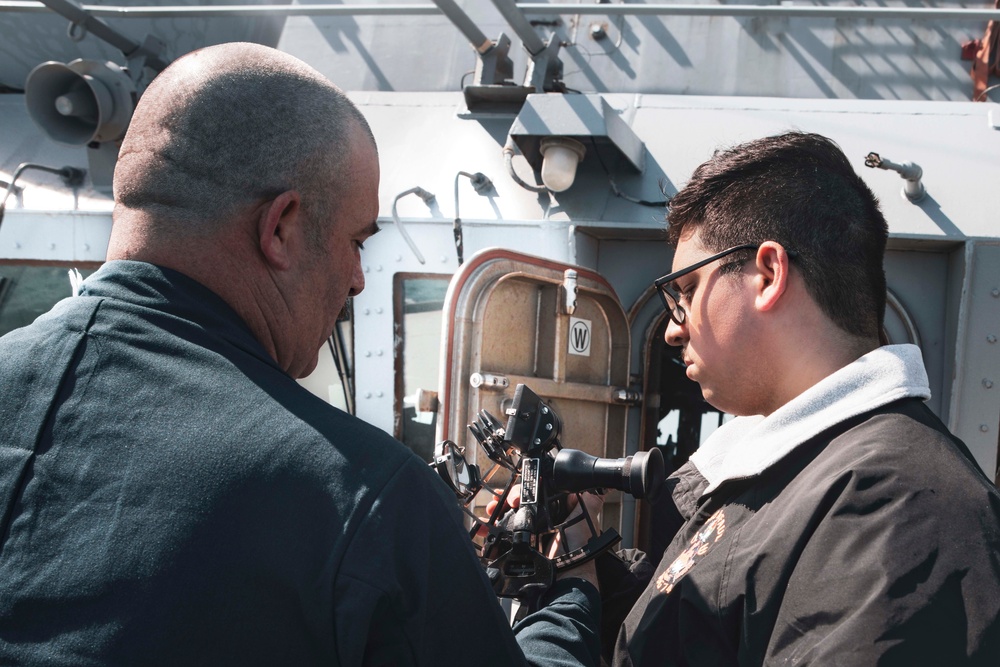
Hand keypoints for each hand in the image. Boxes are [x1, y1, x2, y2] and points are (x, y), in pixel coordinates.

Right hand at [483, 485, 602, 590]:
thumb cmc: (577, 550)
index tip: (520, 488)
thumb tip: (598, 484)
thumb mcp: (586, 520)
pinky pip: (505, 534)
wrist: (563, 579)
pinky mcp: (522, 546)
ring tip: (490, 511)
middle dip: (509, 498)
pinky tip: (484, 527)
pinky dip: (493, 530)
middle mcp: (545, 522)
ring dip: (498, 511)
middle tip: (504, 501)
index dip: (528, 488)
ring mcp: (532, 534)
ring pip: (511, 516)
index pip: (540, 492)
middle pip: (522, 502)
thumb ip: (590, 502)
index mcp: (559, 512)